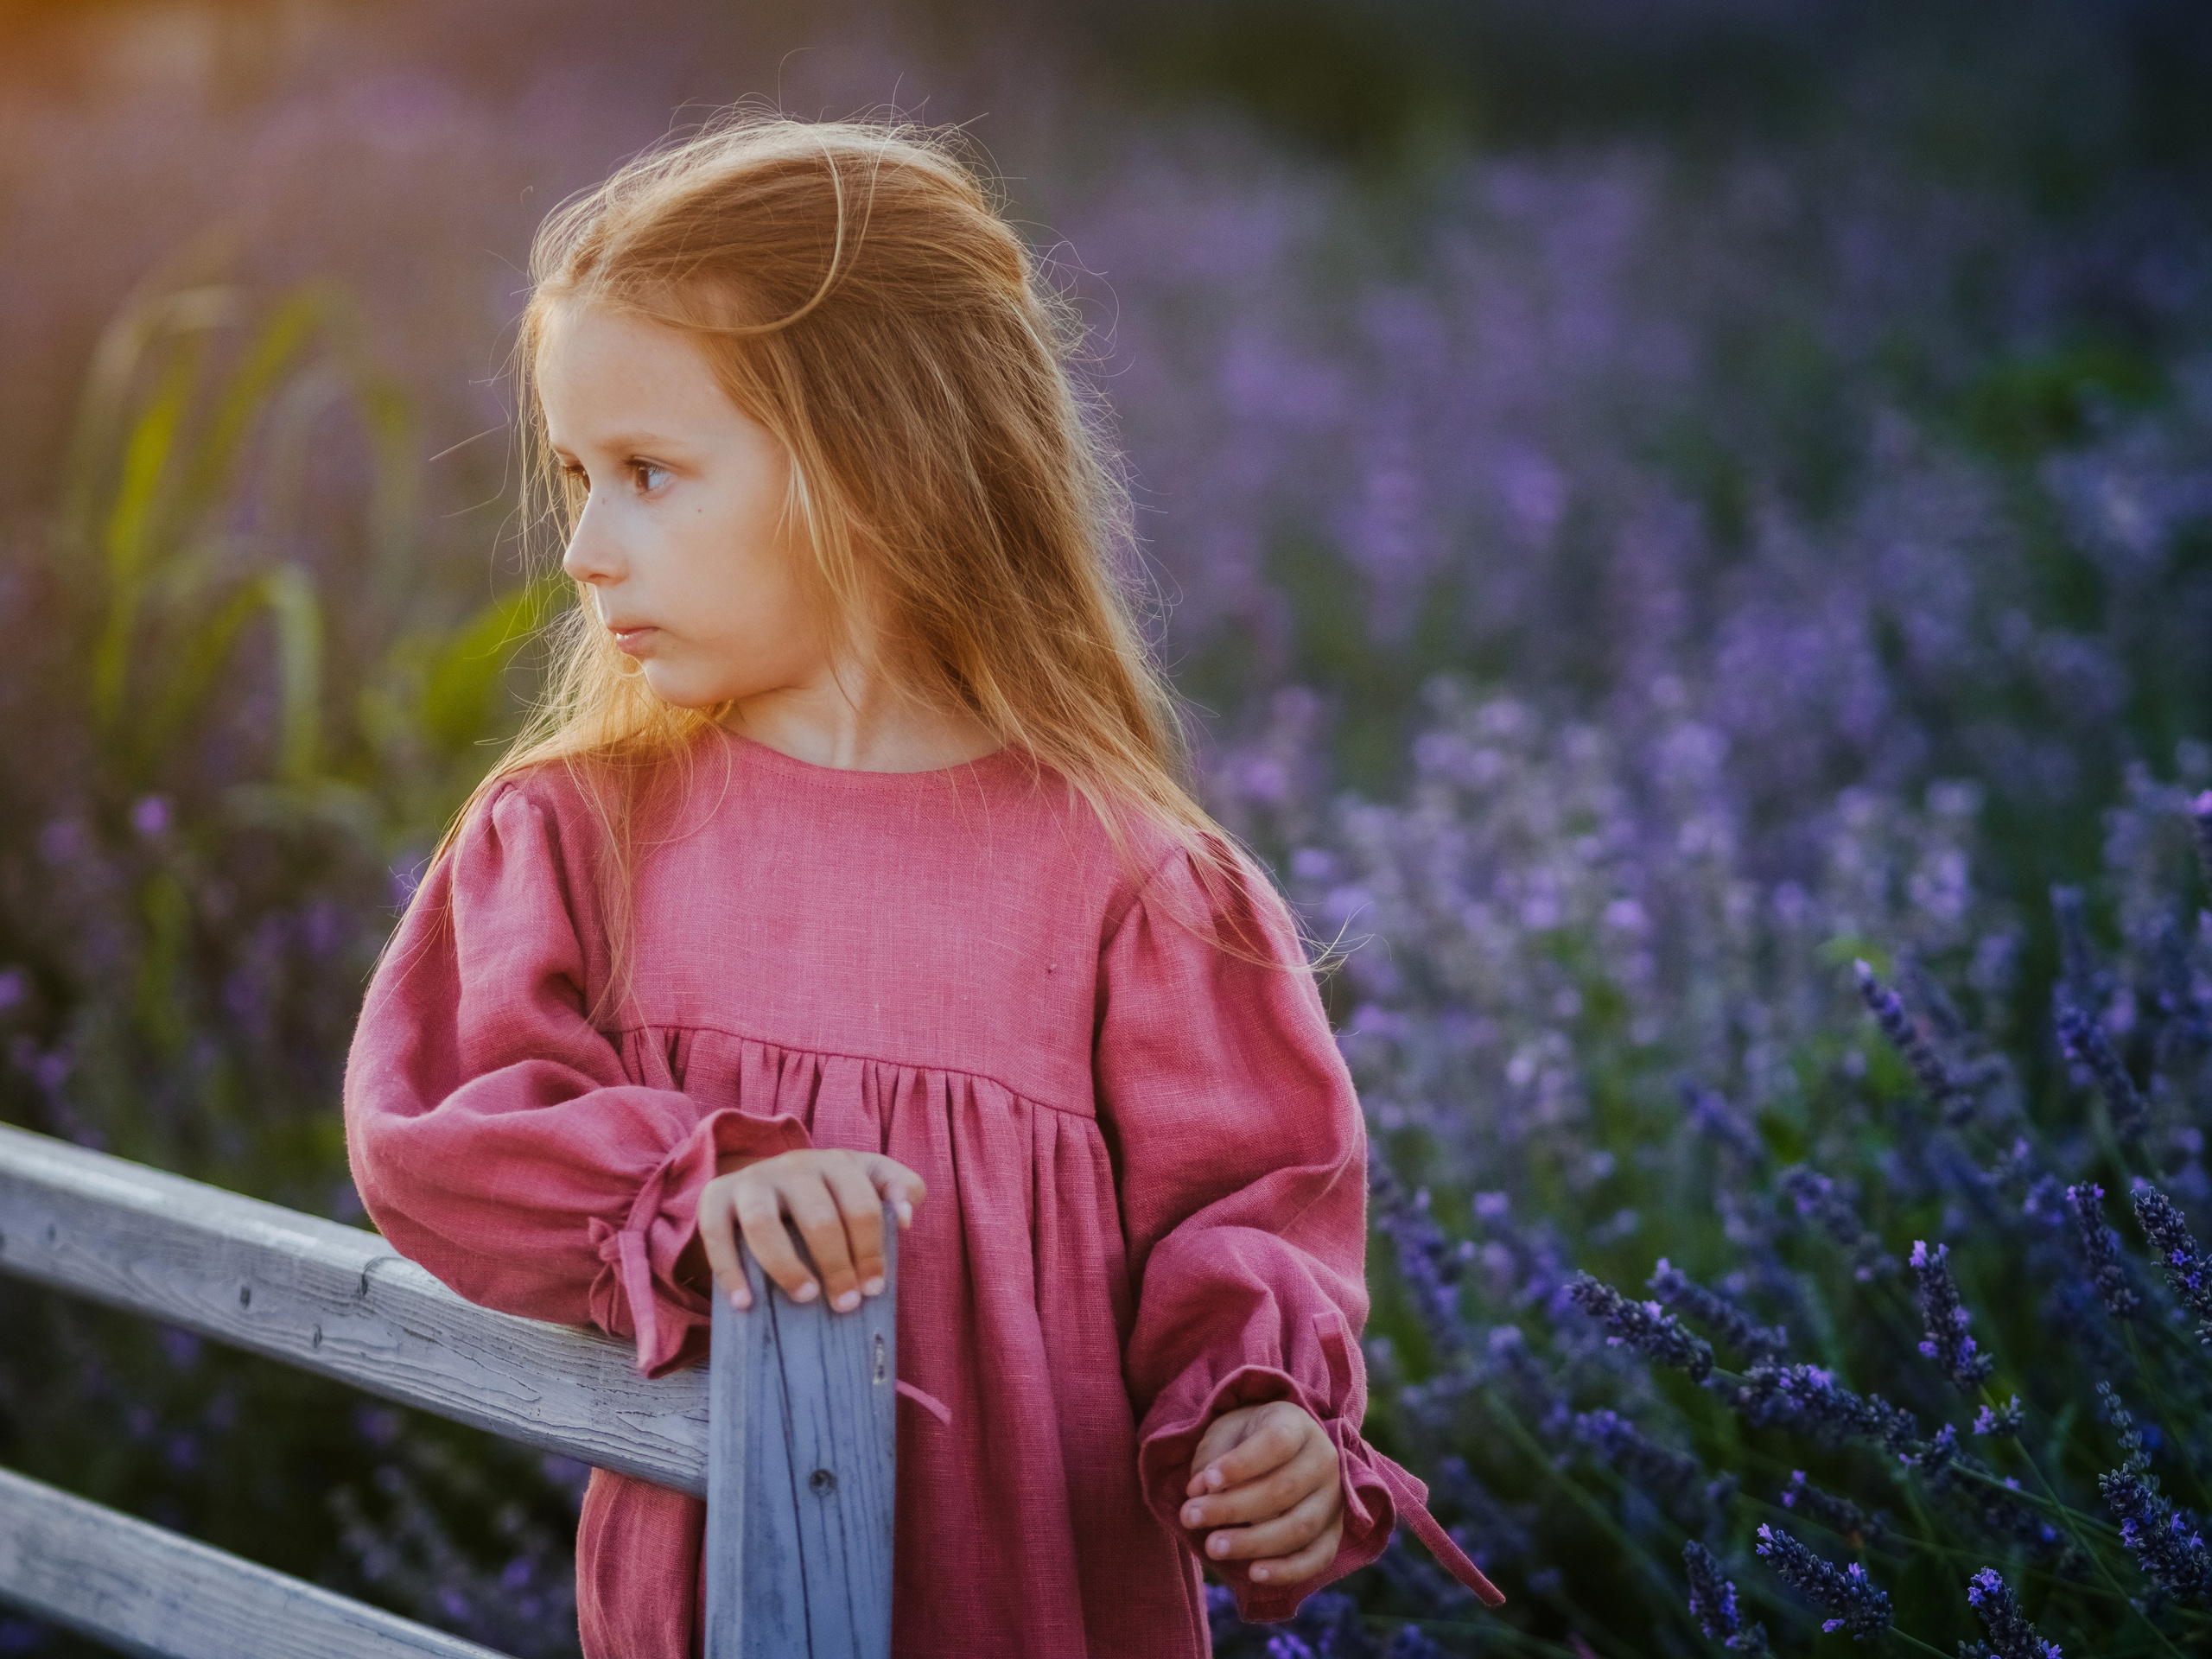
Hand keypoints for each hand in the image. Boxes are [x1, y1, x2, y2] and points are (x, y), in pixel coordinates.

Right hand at [692, 1148, 925, 1313]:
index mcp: (837, 1163)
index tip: (873, 1289)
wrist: (768, 1180)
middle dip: (836, 1266)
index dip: (871, 1251)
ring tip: (805, 1298)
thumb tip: (906, 1217)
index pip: (861, 1206)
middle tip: (845, 1304)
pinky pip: (716, 1234)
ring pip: (764, 1224)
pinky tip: (744, 1304)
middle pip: (818, 1218)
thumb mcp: (867, 1181)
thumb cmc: (829, 1192)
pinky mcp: (716, 1196)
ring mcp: (753, 1179)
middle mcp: (794, 1165)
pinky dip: (729, 1272)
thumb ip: (898, 1189)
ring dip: (786, 1266)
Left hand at [1178, 1400, 1343, 1587]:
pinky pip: (1318, 1557)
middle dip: (1233, 1508)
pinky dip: (1287, 1570)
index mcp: (1297, 1425)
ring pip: (1298, 1527)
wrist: (1279, 1451)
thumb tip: (1199, 1492)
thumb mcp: (1225, 1434)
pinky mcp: (1333, 1532)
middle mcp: (1323, 1460)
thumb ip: (1212, 1460)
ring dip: (1253, 1543)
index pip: (1276, 1443)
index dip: (1241, 1464)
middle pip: (1283, 1490)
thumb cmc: (1244, 1441)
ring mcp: (1333, 1499)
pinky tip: (1254, 1573)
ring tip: (1212, 1547)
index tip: (1206, 1481)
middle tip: (1191, 1517)